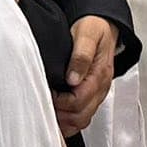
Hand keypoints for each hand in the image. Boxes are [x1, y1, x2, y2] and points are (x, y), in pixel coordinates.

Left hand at [53, 16, 117, 136]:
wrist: (102, 25)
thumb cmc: (94, 28)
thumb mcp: (88, 34)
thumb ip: (81, 55)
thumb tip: (73, 79)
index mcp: (100, 74)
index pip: (79, 101)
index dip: (60, 101)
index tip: (47, 92)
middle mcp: (101, 88)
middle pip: (81, 116)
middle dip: (61, 113)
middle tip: (44, 102)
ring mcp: (97, 94)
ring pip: (81, 121)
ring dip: (64, 120)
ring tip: (48, 109)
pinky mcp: (92, 96)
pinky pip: (81, 118)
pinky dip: (68, 121)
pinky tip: (57, 113)